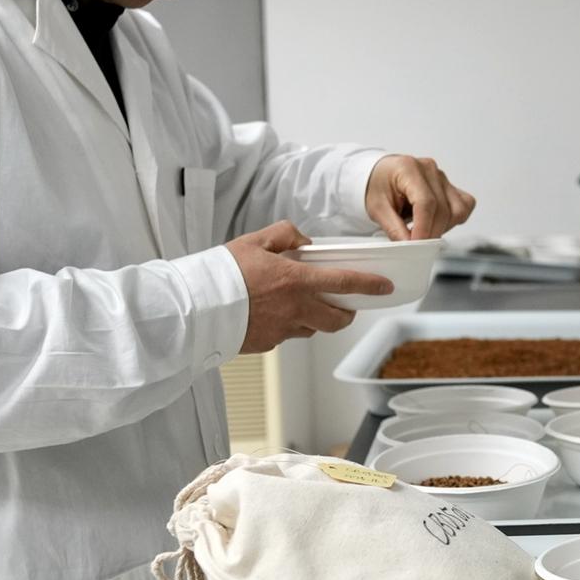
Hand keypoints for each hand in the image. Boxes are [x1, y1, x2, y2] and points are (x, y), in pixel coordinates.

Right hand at [226, 222, 391, 352]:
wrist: (195, 306)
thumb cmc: (221, 272)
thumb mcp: (255, 240)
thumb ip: (285, 235)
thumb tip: (304, 242)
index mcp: (295, 281)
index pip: (344, 284)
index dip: (369, 286)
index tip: (384, 287)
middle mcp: (294, 309)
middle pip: (337, 320)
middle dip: (347, 313)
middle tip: (345, 304)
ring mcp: (281, 330)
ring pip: (313, 329)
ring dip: (316, 319)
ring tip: (302, 304)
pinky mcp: (267, 344)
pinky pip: (287, 336)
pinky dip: (288, 325)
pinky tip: (273, 313)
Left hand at [366, 154, 476, 241]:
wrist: (382, 175)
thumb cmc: (378, 186)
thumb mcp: (377, 208)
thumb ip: (393, 227)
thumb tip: (408, 246)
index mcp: (408, 168)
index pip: (425, 202)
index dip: (423, 228)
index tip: (416, 245)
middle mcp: (429, 170)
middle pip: (442, 210)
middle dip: (431, 233)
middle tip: (416, 246)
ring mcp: (442, 178)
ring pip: (457, 210)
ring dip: (443, 228)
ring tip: (423, 230)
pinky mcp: (450, 187)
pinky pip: (464, 206)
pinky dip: (454, 220)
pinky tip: (437, 223)